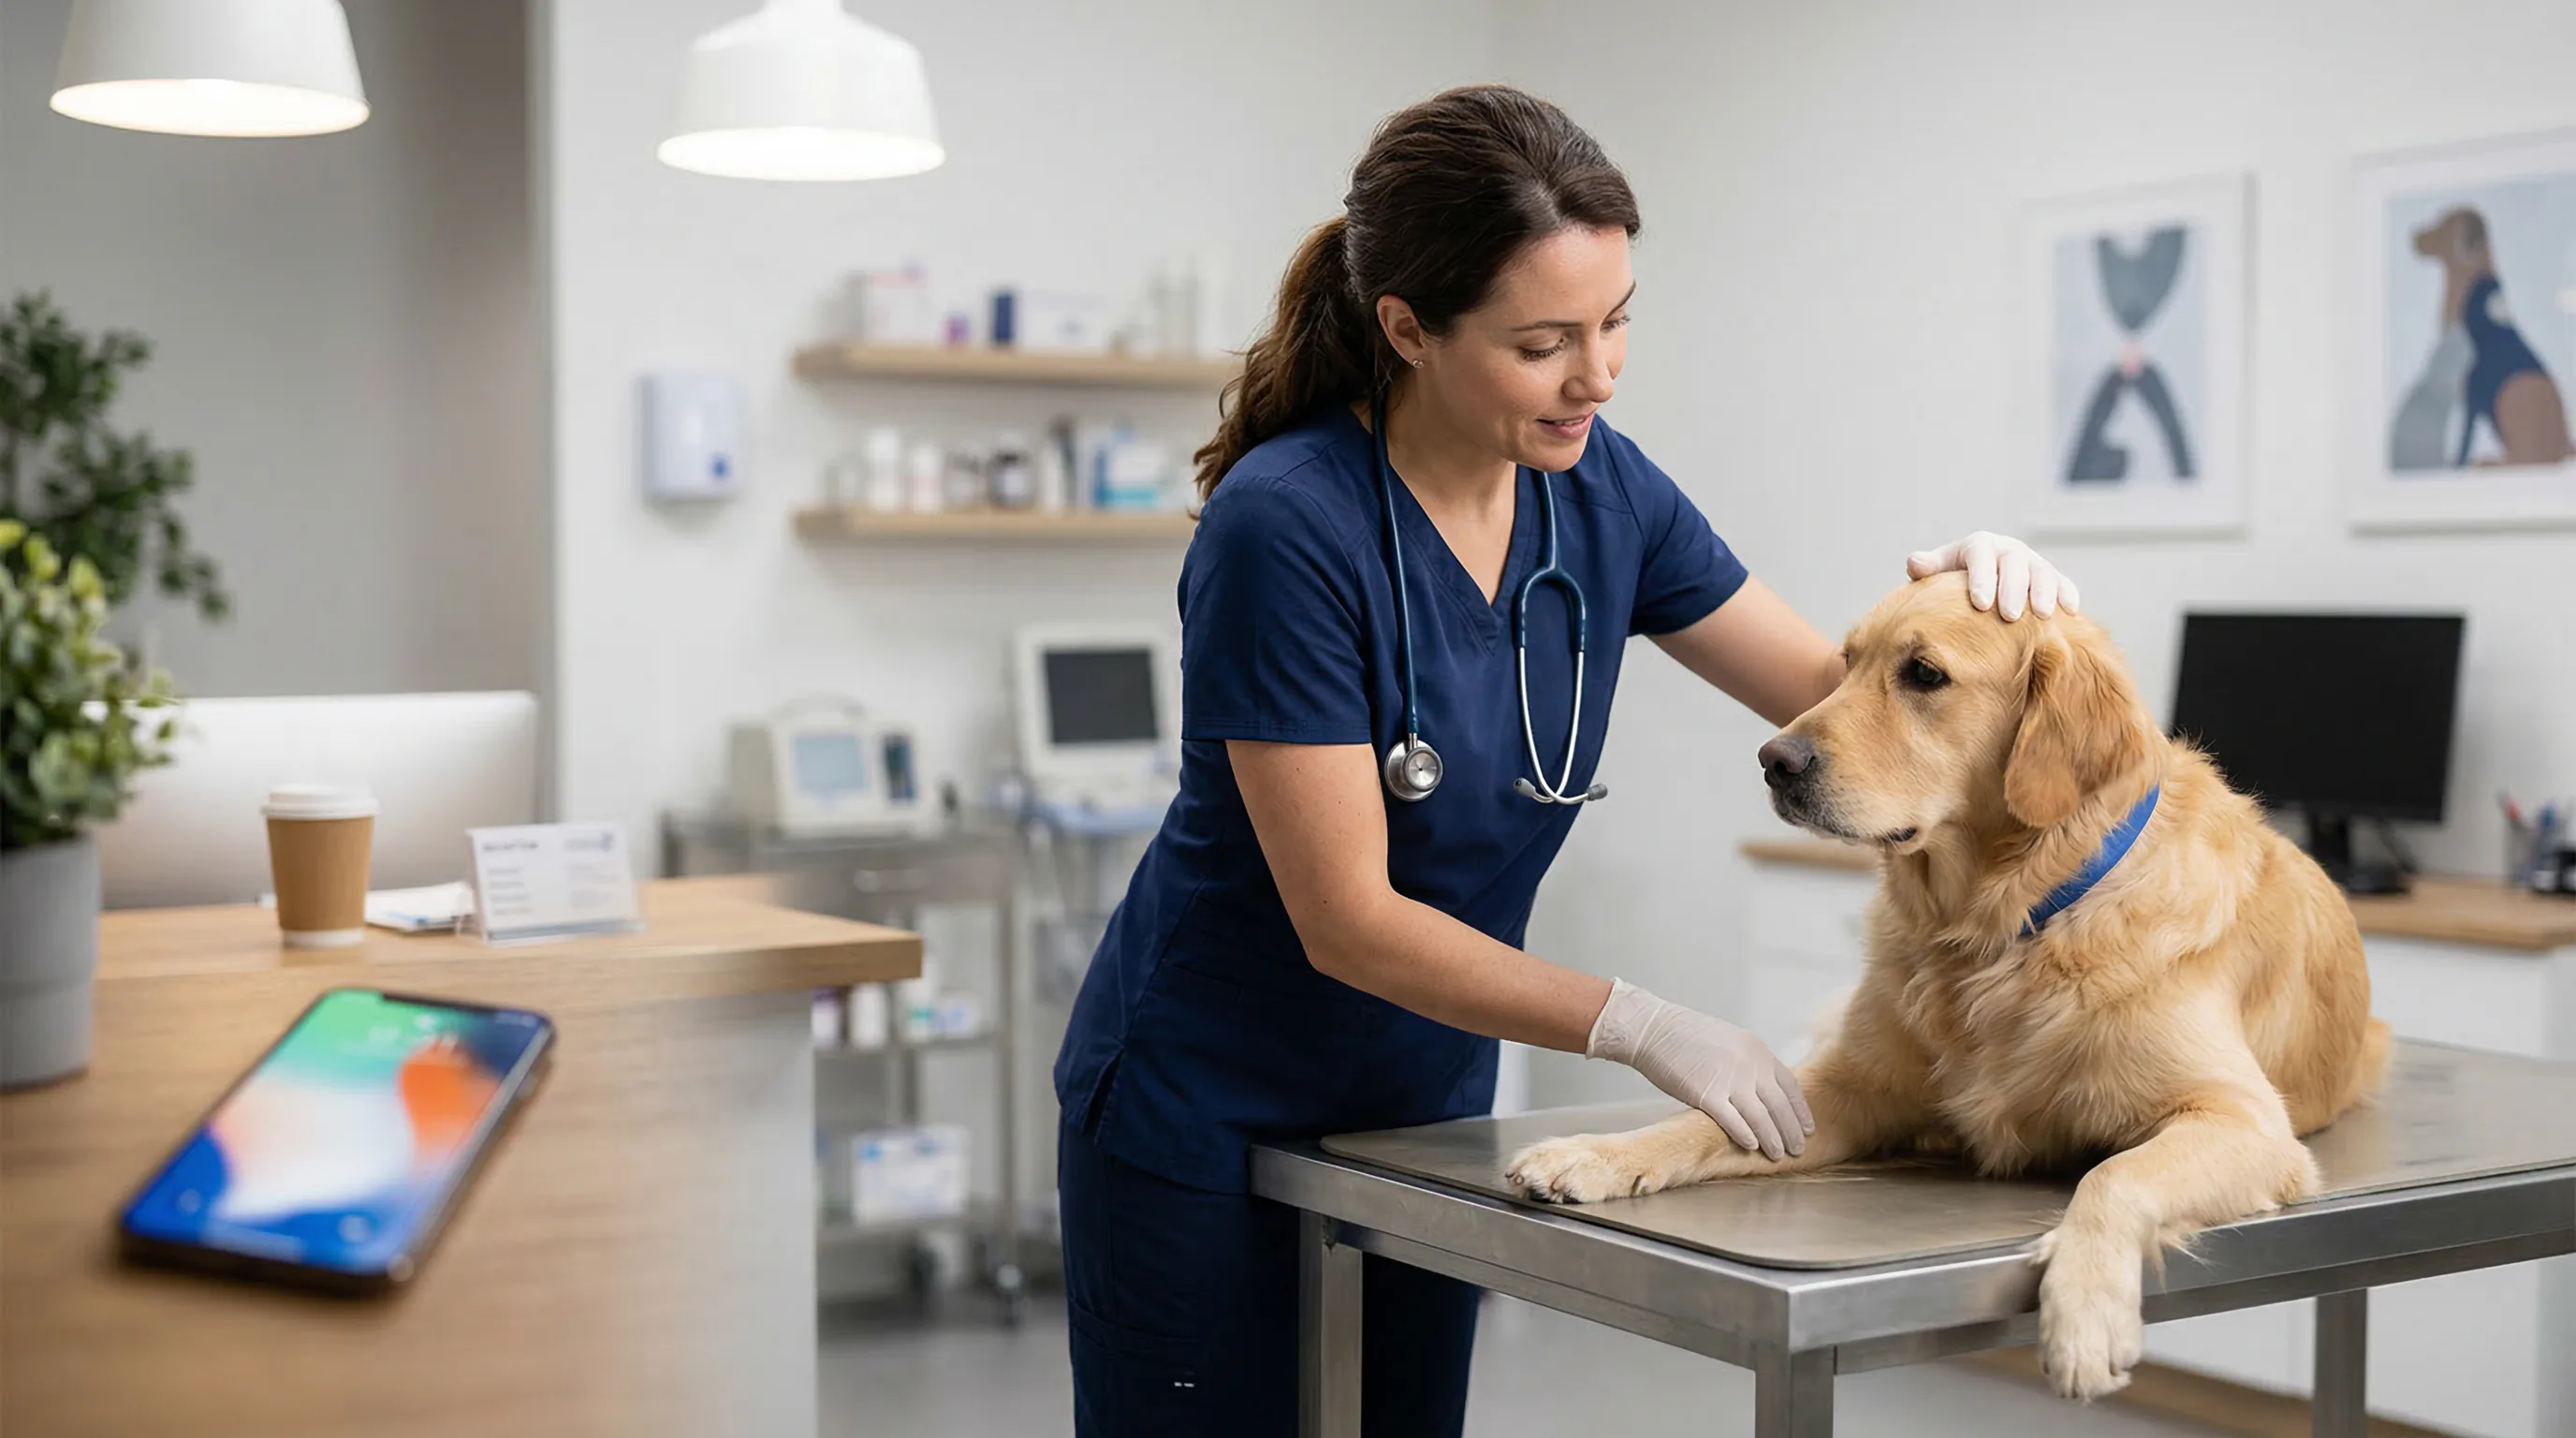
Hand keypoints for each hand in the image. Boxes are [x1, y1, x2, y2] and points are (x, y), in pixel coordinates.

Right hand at [1586, 979, 1812, 1158]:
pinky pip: (1734, 1122)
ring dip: (1772, 1139)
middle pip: (1780, 1106)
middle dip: (1791, 1131)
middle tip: (1798, 1149)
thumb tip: (1764, 1090)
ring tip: (1778, 1154)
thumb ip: (1749, 1063)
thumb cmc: (1686, 1036)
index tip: (1807, 1128)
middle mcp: (1749, 1064)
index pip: (1790, 1086)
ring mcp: (1729, 1079)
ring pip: (1761, 1118)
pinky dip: (1746, 1136)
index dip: (1800, 1111)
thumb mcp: (1729, 1041)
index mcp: (1757, 1050)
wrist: (1654, 1029)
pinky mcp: (1706, 1094)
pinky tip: (1752, 1146)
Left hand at [1905, 531, 2078, 620]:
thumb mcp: (1940, 571)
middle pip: (2014, 564)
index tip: (1980, 604)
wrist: (1981, 583)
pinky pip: (2062, 582)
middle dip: (2013, 589)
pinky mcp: (2051, 578)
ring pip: (2042, 572)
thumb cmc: (1955, 581)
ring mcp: (2032, 563)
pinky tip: (2069, 611)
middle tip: (2009, 615)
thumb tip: (1916, 563)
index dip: (1982, 578)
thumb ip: (1928, 568)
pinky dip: (2067, 594)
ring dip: (2044, 592)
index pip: (1980, 556)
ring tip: (2041, 615)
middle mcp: (2008, 550)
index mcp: (1979, 546)